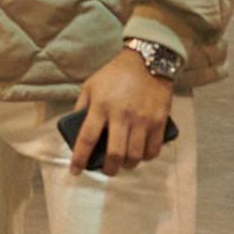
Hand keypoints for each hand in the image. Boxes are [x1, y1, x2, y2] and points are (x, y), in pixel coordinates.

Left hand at [66, 50, 173, 174]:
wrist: (147, 62)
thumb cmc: (115, 75)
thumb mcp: (91, 86)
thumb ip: (81, 107)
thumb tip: (75, 130)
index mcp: (101, 106)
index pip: (87, 138)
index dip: (80, 158)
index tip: (75, 171)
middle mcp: (121, 115)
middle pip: (114, 153)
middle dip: (108, 169)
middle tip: (106, 171)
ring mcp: (142, 119)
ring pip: (135, 155)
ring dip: (128, 166)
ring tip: (123, 164)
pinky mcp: (159, 122)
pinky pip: (153, 149)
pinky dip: (145, 158)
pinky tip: (140, 156)